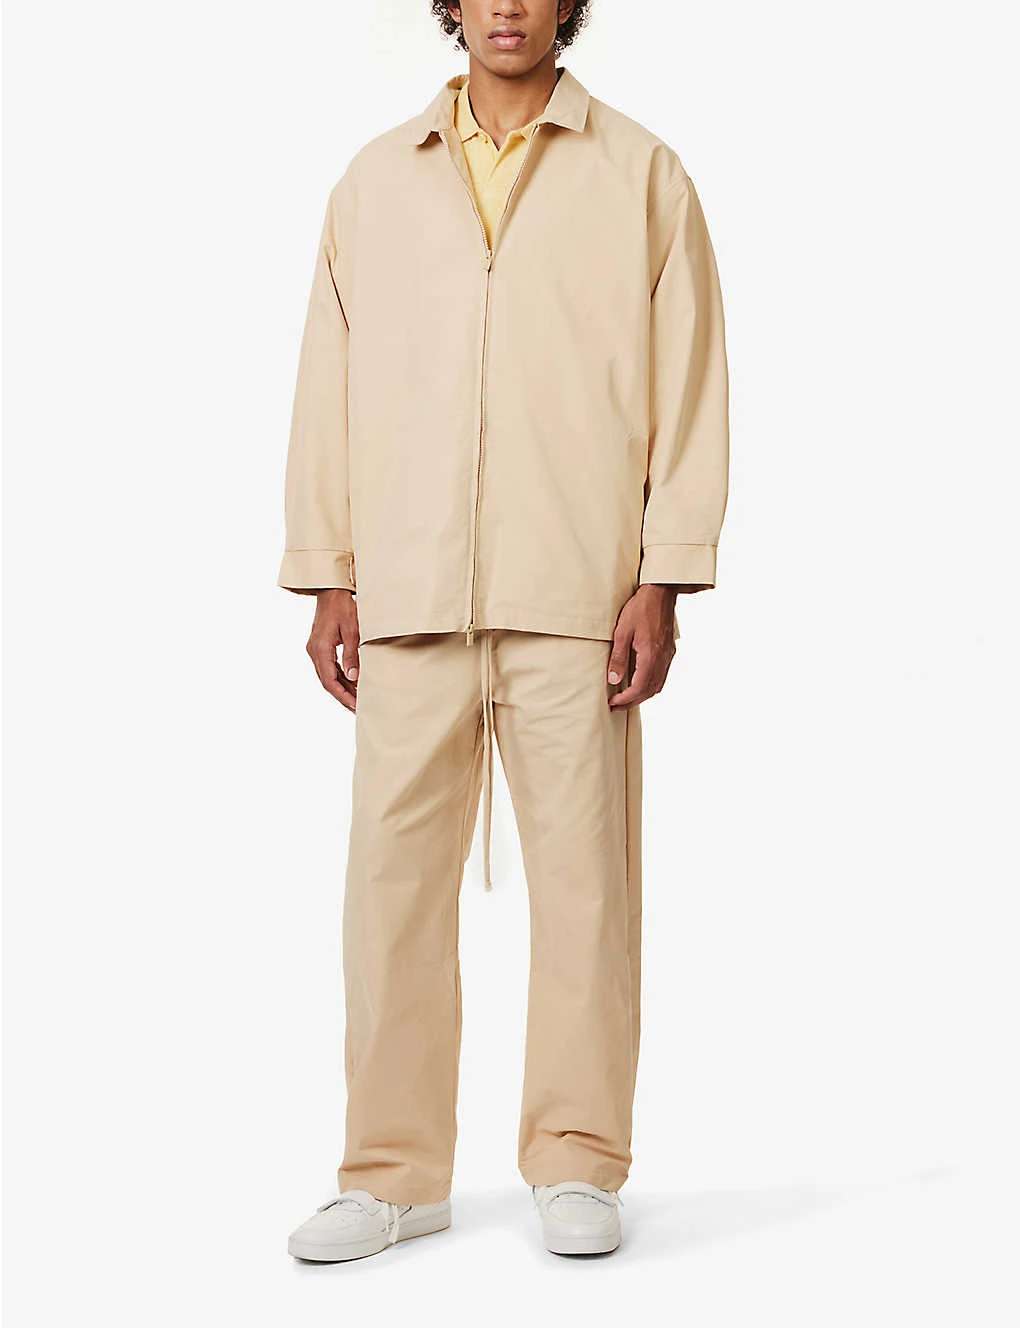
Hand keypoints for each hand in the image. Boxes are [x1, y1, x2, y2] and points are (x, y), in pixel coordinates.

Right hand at [306, 589, 359, 712]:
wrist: (331, 589)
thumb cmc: (343, 606)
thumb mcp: (353, 630)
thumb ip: (352, 654)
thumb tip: (353, 677)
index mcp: (320, 648)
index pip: (330, 681)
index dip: (343, 696)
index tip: (356, 706)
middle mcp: (314, 651)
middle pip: (327, 682)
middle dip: (343, 696)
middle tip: (359, 708)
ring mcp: (315, 649)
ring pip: (328, 676)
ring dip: (342, 688)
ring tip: (358, 699)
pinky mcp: (320, 646)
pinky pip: (329, 667)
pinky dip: (341, 677)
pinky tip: (352, 683)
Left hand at [607, 584, 677, 709]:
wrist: (660, 592)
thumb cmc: (640, 608)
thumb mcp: (622, 632)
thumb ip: (618, 658)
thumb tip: (613, 680)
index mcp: (650, 656)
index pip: (638, 688)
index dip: (625, 699)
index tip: (612, 703)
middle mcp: (662, 659)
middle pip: (649, 691)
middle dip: (632, 702)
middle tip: (616, 706)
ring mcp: (668, 656)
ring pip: (657, 686)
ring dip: (642, 696)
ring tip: (626, 699)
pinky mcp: (669, 651)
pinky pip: (662, 676)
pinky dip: (650, 686)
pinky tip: (640, 684)